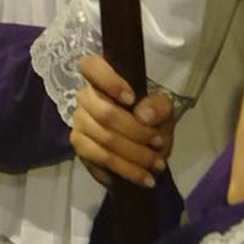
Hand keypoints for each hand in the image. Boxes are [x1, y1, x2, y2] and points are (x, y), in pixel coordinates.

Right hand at [69, 51, 174, 188]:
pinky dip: (126, 170)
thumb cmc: (151, 121)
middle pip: (105, 113)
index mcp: (103, 80)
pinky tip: (143, 177)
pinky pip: (101, 159)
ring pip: (105, 139)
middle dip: (136, 133)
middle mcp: (85, 97)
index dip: (108, 80)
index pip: (91, 65)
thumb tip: (143, 115)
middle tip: (158, 144)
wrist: (144, 152)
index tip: (132, 98)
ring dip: (135, 155)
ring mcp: (79, 122)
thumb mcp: (164, 112)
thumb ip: (159, 107)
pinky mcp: (80, 146)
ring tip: (157, 164)